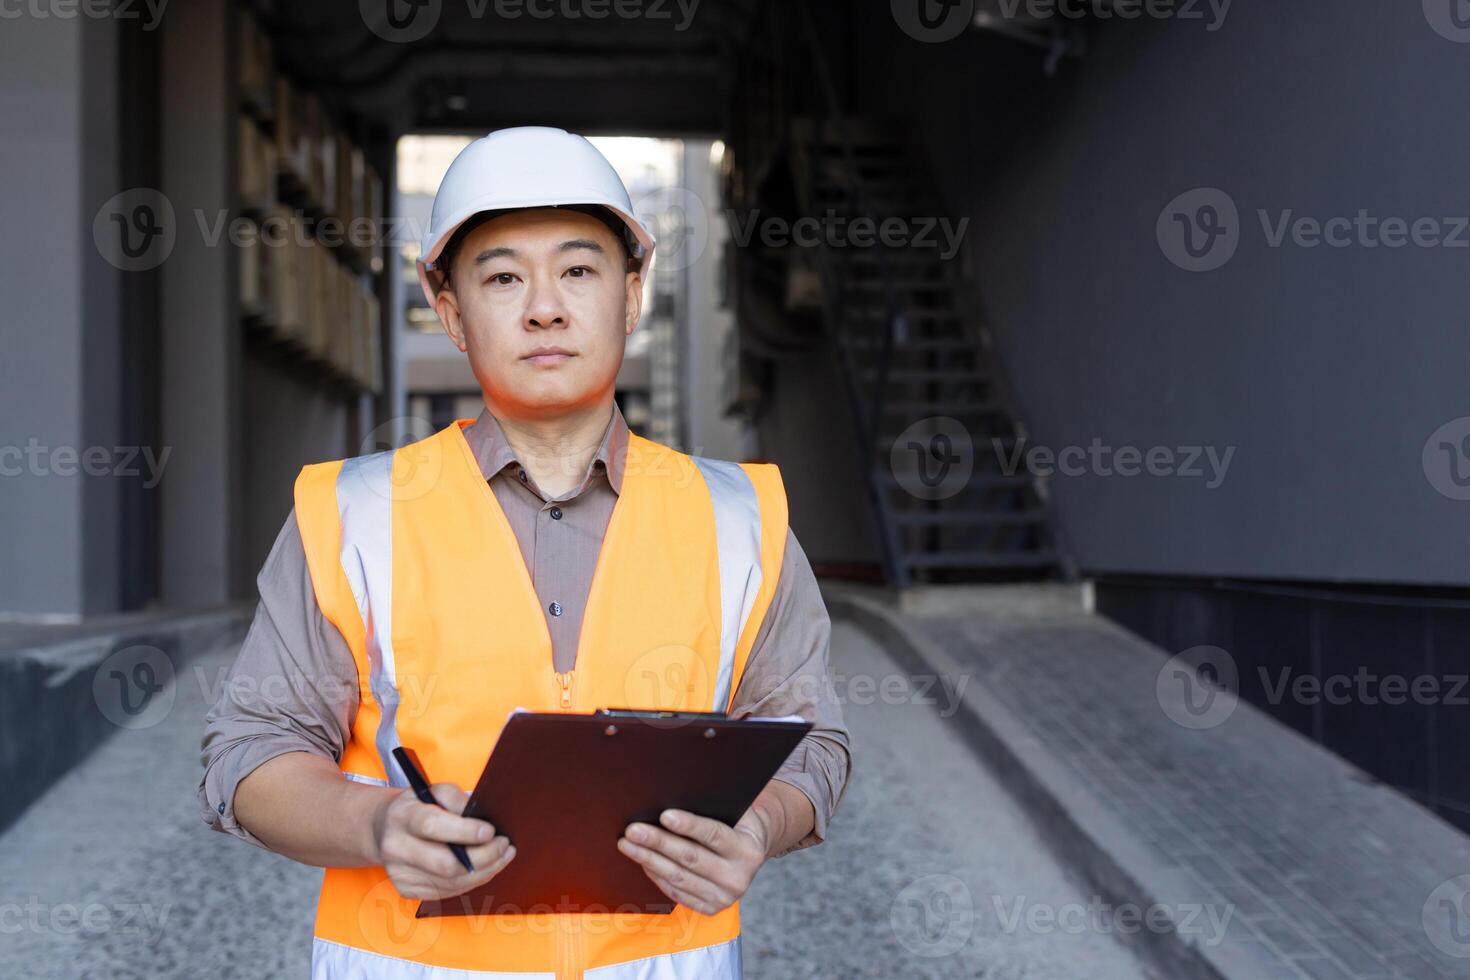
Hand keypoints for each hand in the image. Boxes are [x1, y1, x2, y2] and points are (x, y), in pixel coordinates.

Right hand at [371, 782, 516, 900]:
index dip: (465, 831)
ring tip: (503, 856)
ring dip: (484, 871)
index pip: (433, 827)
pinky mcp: (407, 889)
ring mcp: (400, 873)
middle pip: (445, 864)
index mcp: (402, 816)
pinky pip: (447, 891)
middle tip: (504, 845)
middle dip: (483, 857)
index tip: (490, 832)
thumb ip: (457, 799)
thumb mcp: (435, 791)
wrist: (385, 828)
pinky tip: (485, 868)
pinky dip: (471, 881)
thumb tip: (481, 818)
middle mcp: (396, 847)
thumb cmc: (417, 807)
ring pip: (450, 883)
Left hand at [617, 807, 770, 915]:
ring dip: (649, 859)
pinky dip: (656, 875)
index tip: (664, 815)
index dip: (689, 825)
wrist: (751, 853)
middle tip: (633, 830)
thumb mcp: (736, 813)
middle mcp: (738, 878)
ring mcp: (723, 897)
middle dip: (658, 842)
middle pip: (690, 858)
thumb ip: (711, 810)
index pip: (714, 835)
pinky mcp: (710, 908)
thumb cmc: (737, 824)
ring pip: (678, 877)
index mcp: (748, 850)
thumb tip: (669, 800)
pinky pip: (676, 891)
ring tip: (628, 844)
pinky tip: (643, 860)